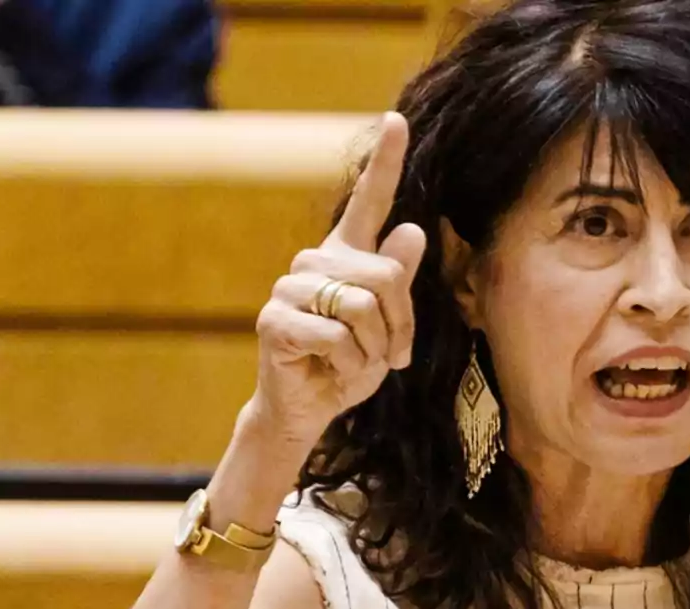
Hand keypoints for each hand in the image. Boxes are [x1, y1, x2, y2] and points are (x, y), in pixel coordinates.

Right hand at [248, 112, 426, 450]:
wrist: (310, 408)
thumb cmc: (350, 364)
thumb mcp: (387, 326)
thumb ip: (398, 281)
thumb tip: (414, 230)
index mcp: (346, 255)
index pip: (370, 200)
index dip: (386, 161)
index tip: (397, 119)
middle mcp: (315, 261)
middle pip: (386, 276)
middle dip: (399, 326)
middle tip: (386, 354)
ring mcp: (290, 287)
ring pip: (364, 308)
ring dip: (373, 349)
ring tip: (354, 363)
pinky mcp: (275, 320)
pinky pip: (338, 336)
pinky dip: (349, 363)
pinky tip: (331, 370)